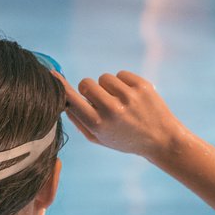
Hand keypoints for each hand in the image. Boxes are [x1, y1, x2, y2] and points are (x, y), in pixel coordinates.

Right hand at [61, 71, 188, 158]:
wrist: (162, 139)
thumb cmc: (126, 139)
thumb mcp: (99, 138)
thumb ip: (79, 120)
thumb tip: (64, 100)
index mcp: (98, 124)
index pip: (72, 99)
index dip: (61, 86)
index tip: (52, 75)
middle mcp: (112, 109)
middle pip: (87, 83)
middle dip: (90, 90)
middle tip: (101, 101)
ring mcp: (128, 96)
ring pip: (104, 78)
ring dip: (108, 87)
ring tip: (120, 102)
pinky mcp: (142, 85)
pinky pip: (121, 74)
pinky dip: (123, 83)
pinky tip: (131, 97)